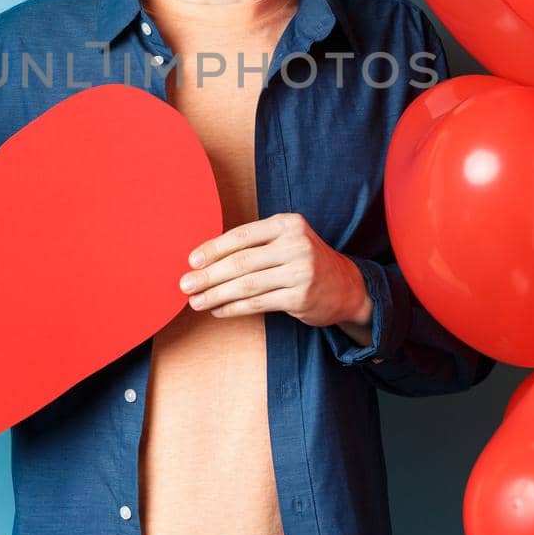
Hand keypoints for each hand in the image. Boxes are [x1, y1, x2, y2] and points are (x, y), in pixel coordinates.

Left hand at [178, 213, 373, 344]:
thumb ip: (256, 244)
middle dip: (208, 275)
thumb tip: (207, 257)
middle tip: (186, 284)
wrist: (347, 287)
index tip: (192, 260)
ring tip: (197, 301)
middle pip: (241, 262)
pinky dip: (234, 308)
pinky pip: (258, 303)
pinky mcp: (300, 297)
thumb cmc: (305, 261)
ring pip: (247, 285)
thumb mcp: (287, 240)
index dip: (213, 248)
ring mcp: (300, 271)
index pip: (242, 235)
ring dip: (216, 294)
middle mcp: (295, 244)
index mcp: (288, 224)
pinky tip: (219, 310)